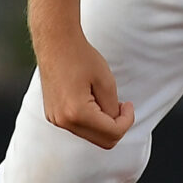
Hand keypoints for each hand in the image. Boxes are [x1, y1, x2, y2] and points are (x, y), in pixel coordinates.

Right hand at [37, 31, 134, 148]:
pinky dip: (90, 119)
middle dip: (116, 126)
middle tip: (121, 105)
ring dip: (103, 123)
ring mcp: (56, 120)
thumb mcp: (105, 80)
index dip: (127, 121)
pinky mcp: (53, 115)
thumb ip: (112, 106)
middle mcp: (64, 122)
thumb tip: (114, 121)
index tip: (129, 104)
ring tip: (104, 98)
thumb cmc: (80, 56)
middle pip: (102, 141)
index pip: (112, 133)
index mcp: (77, 113)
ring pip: (90, 135)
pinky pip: (78, 127)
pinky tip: (92, 99)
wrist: (55, 42)